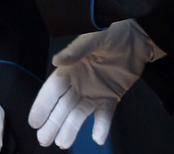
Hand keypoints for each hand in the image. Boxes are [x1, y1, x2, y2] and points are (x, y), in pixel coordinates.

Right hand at [29, 19, 163, 148]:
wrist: (139, 36)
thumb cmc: (114, 30)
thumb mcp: (94, 37)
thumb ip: (76, 51)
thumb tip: (56, 61)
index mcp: (71, 68)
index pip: (52, 90)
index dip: (43, 106)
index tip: (34, 122)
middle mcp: (79, 82)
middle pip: (62, 106)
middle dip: (53, 123)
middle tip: (44, 140)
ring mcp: (95, 91)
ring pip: (79, 114)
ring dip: (70, 128)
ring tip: (62, 143)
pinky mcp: (111, 96)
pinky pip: (104, 114)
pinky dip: (101, 126)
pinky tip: (98, 138)